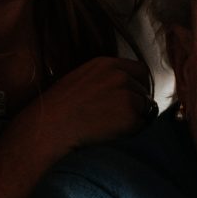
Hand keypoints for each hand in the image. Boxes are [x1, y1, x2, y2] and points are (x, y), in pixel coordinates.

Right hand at [22, 56, 153, 154]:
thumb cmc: (59, 108)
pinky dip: (132, 132)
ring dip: (135, 118)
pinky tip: (111, 134)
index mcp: (106, 64)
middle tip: (121, 117)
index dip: (139, 85)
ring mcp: (127, 94)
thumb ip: (105, 78)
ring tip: (110, 126)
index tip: (133, 97)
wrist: (51, 127)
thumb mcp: (81, 79)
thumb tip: (125, 90)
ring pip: (145, 108)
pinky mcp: (130, 115)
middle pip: (144, 89)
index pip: (140, 70)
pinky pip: (141, 125)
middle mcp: (120, 75)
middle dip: (139, 102)